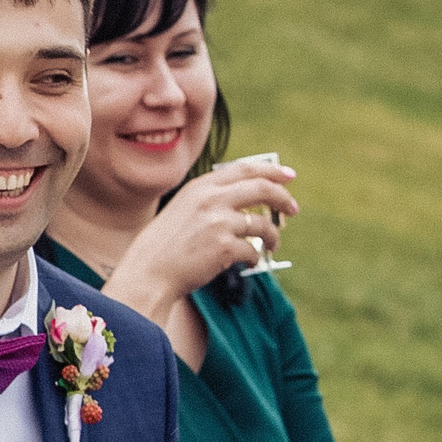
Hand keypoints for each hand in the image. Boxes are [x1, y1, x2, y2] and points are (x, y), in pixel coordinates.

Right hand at [106, 156, 298, 313]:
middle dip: (283, 198)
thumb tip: (250, 197)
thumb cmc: (166, 244)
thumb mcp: (184, 209)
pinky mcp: (224, 247)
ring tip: (273, 244)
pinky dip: (255, 257)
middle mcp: (211, 200)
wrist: (149, 271)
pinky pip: (253, 250)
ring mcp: (218, 223)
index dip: (271, 171)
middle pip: (262, 189)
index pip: (245, 169)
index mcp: (201, 187)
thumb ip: (212, 199)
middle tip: (292, 209)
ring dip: (273, 235)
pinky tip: (249, 262)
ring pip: (262, 224)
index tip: (288, 176)